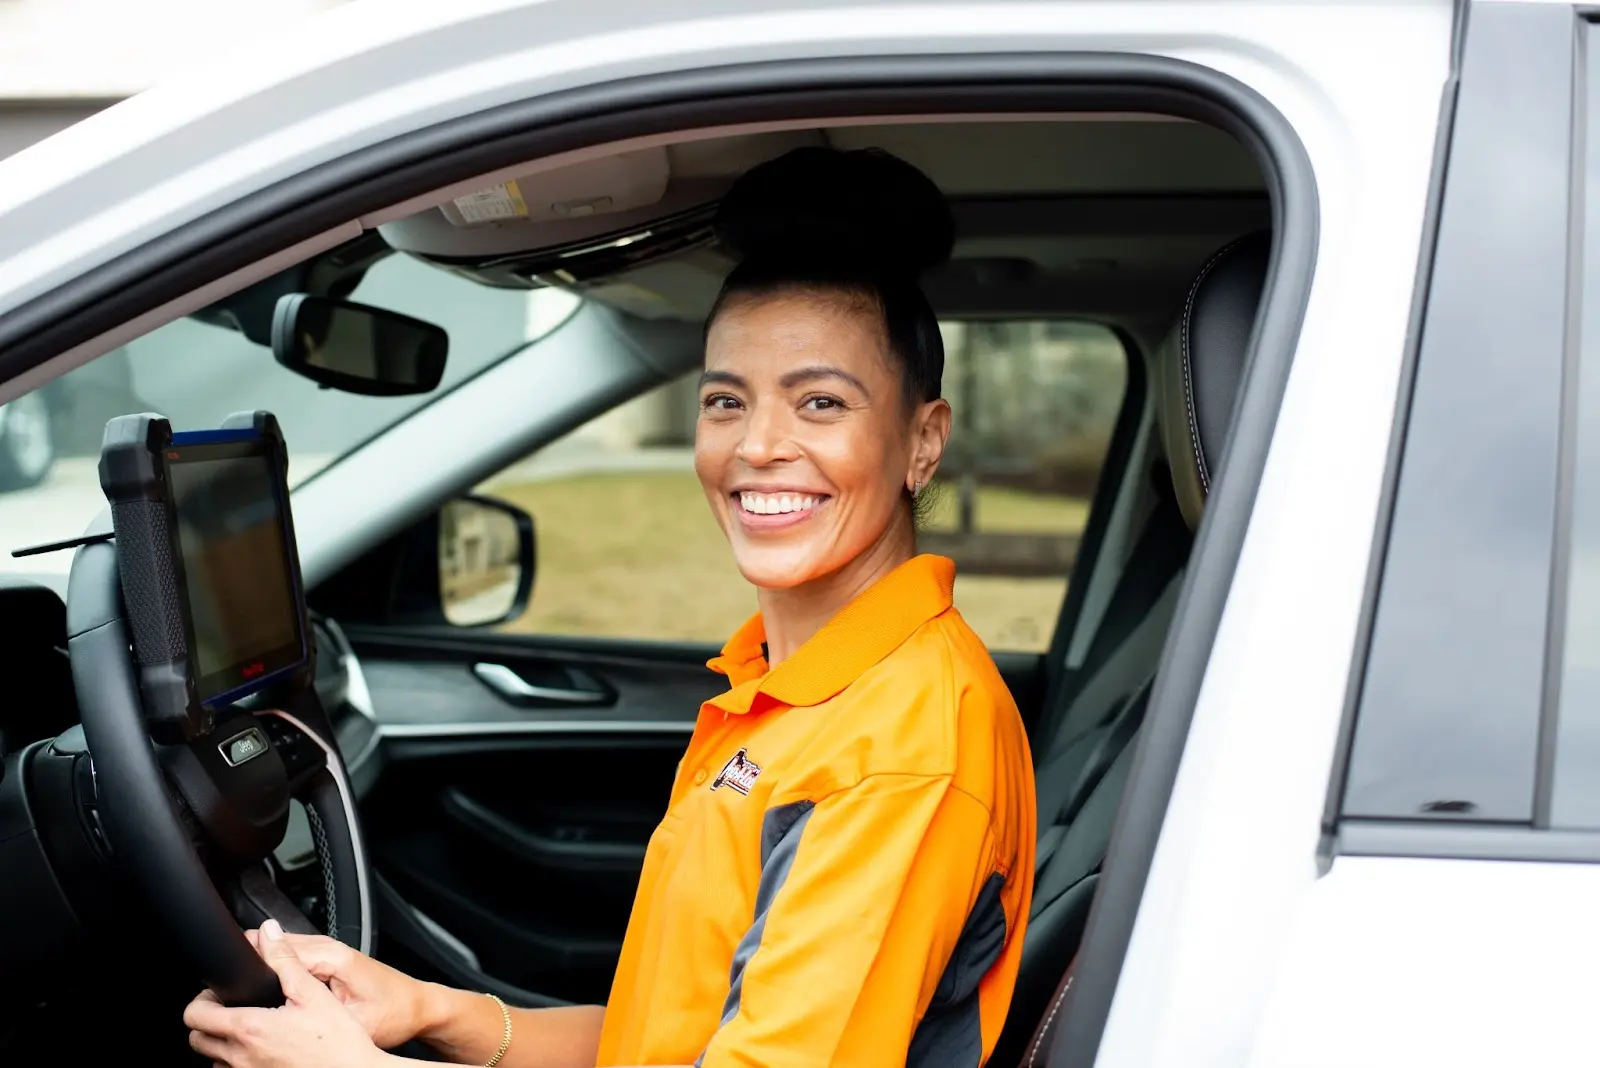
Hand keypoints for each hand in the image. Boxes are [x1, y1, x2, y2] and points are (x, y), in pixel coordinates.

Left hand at [184, 919, 386, 1067]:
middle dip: (209, 1021)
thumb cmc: (338, 1042)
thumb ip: (285, 960)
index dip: (203, 999)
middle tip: (232, 1009)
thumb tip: (268, 933)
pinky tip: (262, 1051)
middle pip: (197, 1039)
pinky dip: (237, 1063)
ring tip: (250, 1031)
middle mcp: (240, 1057)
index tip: (220, 993)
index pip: (195, 1015)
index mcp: (250, 1028)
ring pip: (212, 1060)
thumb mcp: (312, 993)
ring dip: (222, 1045)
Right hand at [242, 927, 430, 1049]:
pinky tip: (265, 985)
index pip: (277, 949)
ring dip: (261, 963)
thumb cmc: (394, 1014)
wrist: (418, 1007)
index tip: (225, 982)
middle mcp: (328, 948)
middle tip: (225, 990)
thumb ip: (317, 1011)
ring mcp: (328, 951)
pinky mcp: (328, 960)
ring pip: (281, 948)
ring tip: (239, 988)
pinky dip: (275, 967)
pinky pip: (292, 956)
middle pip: (273, 944)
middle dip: (250, 962)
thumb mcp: (353, 1020)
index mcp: (332, 957)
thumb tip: (281, 1018)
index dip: (248, 965)